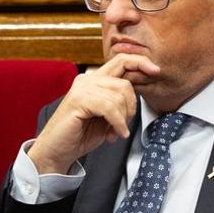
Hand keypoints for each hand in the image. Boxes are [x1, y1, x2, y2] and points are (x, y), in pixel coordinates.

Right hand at [27, 53, 158, 173]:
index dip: (141, 62)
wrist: (57, 151)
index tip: (156, 71)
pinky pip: (109, 107)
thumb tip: (137, 93)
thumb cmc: (81, 135)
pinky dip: (117, 123)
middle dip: (132, 106)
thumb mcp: (107, 115)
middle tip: (125, 124)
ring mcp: (81, 88)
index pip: (121, 60)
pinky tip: (114, 135)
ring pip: (119, 96)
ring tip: (115, 132)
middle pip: (124, 81)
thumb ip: (119, 101)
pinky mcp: (78, 100)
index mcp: (94, 79)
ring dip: (123, 119)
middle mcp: (87, 79)